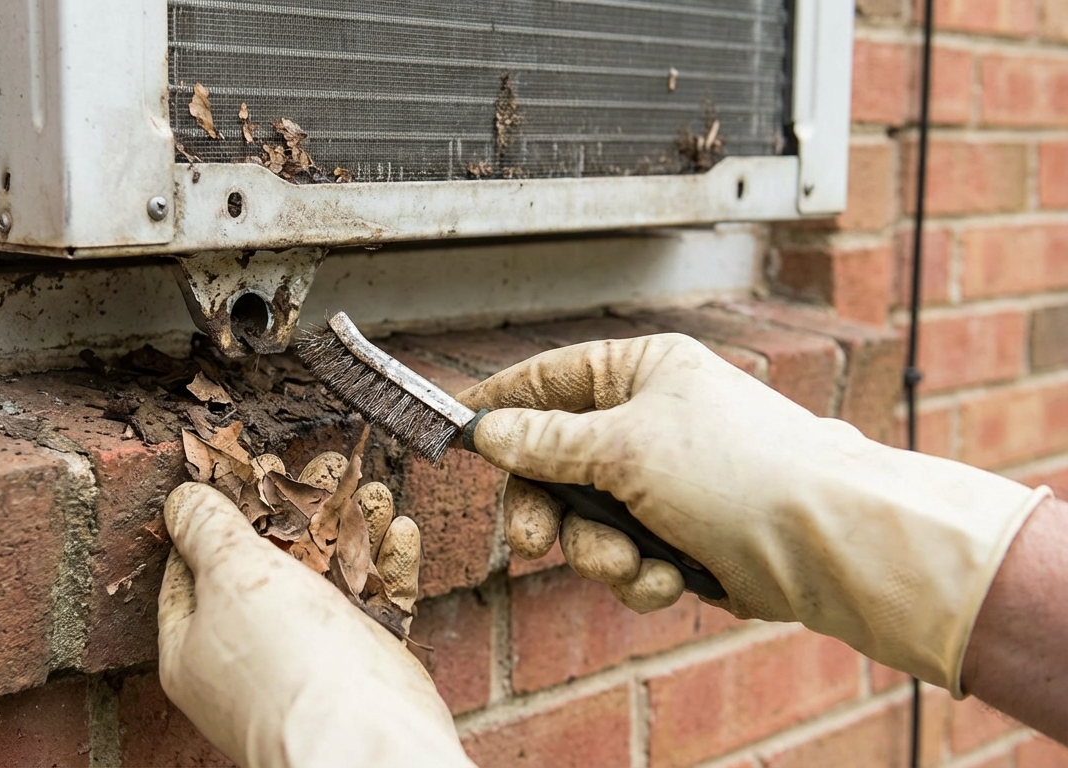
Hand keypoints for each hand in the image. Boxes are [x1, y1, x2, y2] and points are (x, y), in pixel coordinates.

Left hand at [157, 480, 471, 767]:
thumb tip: (181, 498)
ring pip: (329, 579)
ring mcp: (308, 663)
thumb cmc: (286, 662)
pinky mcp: (364, 669)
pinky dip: (388, 565)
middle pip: (271, 565)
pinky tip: (400, 528)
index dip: (220, 513)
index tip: (248, 470)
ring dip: (354, 528)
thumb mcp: (230, 575)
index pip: (193, 568)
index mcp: (195, 643)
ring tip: (373, 486)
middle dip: (301, 511)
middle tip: (322, 464)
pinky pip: (375, 605)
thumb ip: (206, 529)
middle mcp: (249, 656)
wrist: (364, 739)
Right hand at [458, 333, 1049, 693]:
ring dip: (600, 553)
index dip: (499, 406)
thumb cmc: (741, 471)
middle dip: (549, 511)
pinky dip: (641, 575)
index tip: (454, 432)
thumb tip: (488, 429)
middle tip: (532, 542)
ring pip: (586, 521)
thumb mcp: (625, 447)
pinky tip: (672, 577)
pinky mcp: (683, 536)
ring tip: (635, 563)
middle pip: (555, 464)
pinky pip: (627, 557)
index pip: (547, 379)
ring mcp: (666, 482)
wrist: (829, 544)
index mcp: (641, 373)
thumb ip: (546, 441)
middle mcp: (650, 422)